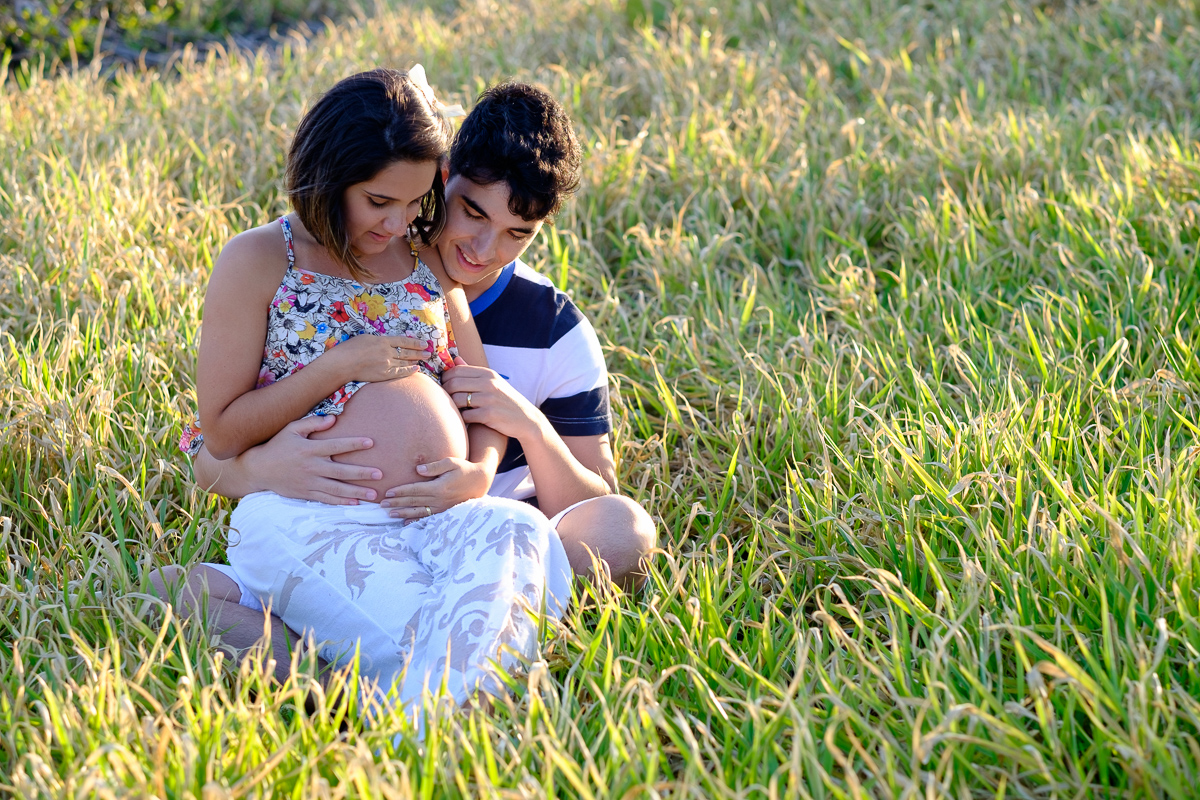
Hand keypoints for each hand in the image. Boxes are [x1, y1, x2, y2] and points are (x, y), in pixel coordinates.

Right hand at [245, 415, 382, 503]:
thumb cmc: (278, 446)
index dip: (354, 444)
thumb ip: (313, 422)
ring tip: (373, 495)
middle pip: (341, 471)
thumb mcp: (292, 429)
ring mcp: (309, 482)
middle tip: (380, 474)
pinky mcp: (306, 493)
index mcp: (309, 449)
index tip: (371, 443)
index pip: (336, 446)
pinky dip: (340, 502)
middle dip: (361, 473)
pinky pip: (326, 499)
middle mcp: (311, 467)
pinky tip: (355, 503)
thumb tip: (334, 419)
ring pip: (336, 489)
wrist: (258, 469)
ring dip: (356, 492)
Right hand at [326, 334, 428, 382]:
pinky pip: (399, 373)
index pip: (403, 341)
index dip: (415, 342)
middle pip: (406, 352)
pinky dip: (409, 370)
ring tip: (424, 359)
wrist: (342, 363)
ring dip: (416, 360)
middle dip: (419, 352)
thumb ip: (378, 341)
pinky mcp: (383, 374)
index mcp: (382, 340)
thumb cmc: (350, 349)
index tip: (423, 343)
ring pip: (404, 362)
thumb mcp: (365, 338)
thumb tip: (387, 343)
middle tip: (428, 352)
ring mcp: (386, 364)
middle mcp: (387, 352)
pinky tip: (416, 369)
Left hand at [380, 457, 491, 518]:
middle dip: (396, 503)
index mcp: (439, 487)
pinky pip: (427, 518)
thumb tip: (418, 470)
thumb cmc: (464, 469)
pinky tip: (405, 523)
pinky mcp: (444, 511)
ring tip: (389, 514)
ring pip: (418, 512)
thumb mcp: (452, 462)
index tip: (387, 493)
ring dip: (403, 513)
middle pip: (413, 501)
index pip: (415, 490)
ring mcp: (442, 507)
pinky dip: (415, 521)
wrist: (480, 482)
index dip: (400, 491)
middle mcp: (440, 499)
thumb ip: (435, 466)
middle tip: (381, 505)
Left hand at [440, 357, 542, 440]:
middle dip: (446, 393)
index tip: (445, 386)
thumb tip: (454, 358)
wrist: (527, 420)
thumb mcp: (494, 382)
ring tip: (457, 409)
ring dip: (453, 407)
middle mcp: (488, 383)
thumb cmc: (506, 401)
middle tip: (447, 400)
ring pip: (456, 400)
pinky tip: (466, 419)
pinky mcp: (489, 415)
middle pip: (453, 384)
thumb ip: (473, 372)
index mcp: (488, 374)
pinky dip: (462, 419)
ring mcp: (489, 399)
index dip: (445, 378)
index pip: (456, 370)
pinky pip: (465, 416)